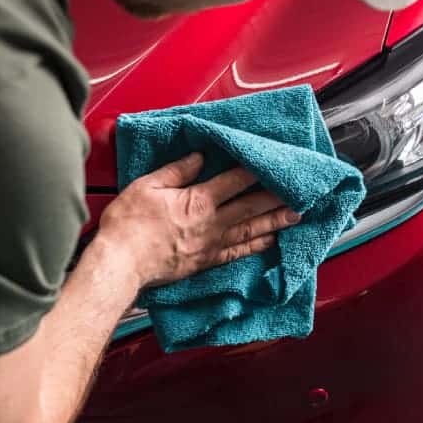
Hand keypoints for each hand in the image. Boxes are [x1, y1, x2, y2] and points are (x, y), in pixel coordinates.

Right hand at [97, 153, 299, 288]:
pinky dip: (258, 246)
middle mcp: (211, 224)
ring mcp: (211, 245)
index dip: (256, 171)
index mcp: (198, 201)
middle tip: (302, 193)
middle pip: (251, 207)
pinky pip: (239, 253)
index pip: (234, 181)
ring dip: (275, 222)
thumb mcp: (147, 186)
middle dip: (277, 198)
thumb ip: (176, 170)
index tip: (274, 163)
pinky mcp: (206, 262)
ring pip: (251, 231)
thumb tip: (198, 157)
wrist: (119, 265)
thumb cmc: (128, 226)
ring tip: (296, 216)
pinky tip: (271, 242)